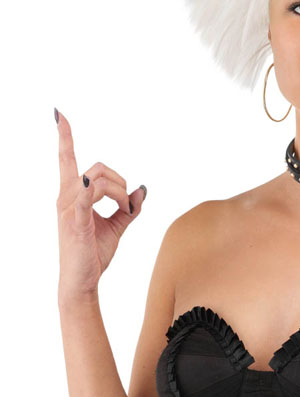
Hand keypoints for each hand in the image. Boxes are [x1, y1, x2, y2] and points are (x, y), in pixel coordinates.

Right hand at [55, 108, 146, 299]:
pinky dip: (95, 190)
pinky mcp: (75, 221)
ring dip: (120, 193)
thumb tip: (143, 189)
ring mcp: (68, 208)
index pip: (67, 159)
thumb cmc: (94, 253)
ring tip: (124, 212)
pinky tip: (97, 188)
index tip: (59, 114)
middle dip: (121, 182)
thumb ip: (129, 207)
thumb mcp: (117, 226)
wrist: (82, 282)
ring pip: (99, 178)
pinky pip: (86, 196)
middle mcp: (66, 196)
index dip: (64, 136)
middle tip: (128, 206)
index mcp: (73, 194)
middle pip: (98, 167)